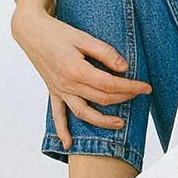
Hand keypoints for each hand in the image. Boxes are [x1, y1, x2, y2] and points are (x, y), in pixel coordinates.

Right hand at [13, 6, 150, 147]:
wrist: (31, 32)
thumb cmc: (57, 32)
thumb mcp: (84, 37)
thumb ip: (105, 53)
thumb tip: (124, 68)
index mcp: (77, 70)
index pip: (110, 84)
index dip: (131, 87)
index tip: (146, 87)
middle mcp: (68, 85)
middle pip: (102, 99)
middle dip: (124, 98)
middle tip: (139, 94)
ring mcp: (60, 91)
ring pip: (84, 113)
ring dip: (103, 121)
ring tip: (120, 124)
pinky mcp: (53, 92)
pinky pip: (57, 115)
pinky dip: (62, 130)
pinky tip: (68, 144)